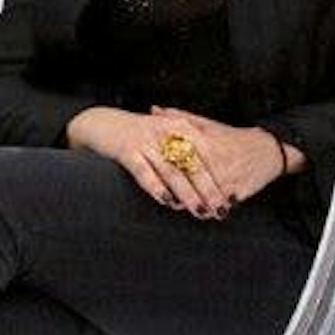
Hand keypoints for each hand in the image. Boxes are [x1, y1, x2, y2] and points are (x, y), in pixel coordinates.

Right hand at [71, 108, 218, 216]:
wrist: (103, 123)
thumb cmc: (140, 133)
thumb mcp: (168, 133)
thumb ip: (190, 147)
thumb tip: (215, 175)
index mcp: (181, 127)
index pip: (207, 153)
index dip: (220, 175)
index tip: (231, 196)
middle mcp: (166, 132)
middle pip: (192, 164)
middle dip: (208, 189)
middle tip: (220, 209)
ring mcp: (146, 141)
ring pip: (172, 171)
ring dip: (187, 193)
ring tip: (199, 211)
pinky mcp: (127, 151)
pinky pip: (144, 172)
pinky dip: (156, 187)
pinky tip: (166, 201)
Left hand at [159, 110, 291, 211]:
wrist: (267, 150)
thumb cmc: (232, 137)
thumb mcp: (207, 124)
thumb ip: (179, 117)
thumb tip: (154, 109)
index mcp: (204, 143)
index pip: (177, 158)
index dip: (163, 170)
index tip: (153, 175)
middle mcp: (215, 161)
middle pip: (189, 181)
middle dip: (178, 192)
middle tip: (168, 199)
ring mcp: (227, 177)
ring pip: (204, 197)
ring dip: (194, 205)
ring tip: (184, 209)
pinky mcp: (238, 191)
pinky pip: (220, 204)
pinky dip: (212, 210)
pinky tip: (206, 214)